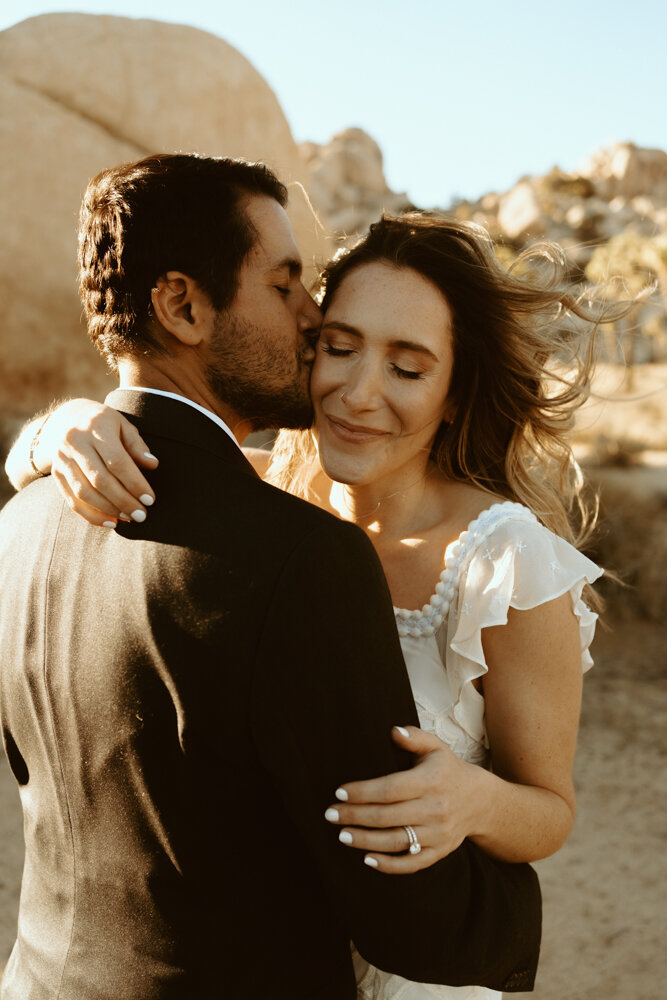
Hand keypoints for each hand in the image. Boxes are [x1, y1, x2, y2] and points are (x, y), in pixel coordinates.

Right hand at [38, 399, 158, 526]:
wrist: (65, 418)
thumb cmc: (102, 423)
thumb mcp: (122, 425)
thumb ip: (136, 445)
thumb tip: (152, 464)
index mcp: (95, 426)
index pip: (117, 461)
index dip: (135, 483)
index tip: (150, 499)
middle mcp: (74, 442)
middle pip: (100, 479)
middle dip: (123, 501)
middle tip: (142, 515)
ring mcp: (61, 458)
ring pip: (84, 492)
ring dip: (108, 510)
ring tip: (129, 518)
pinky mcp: (55, 473)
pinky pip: (72, 500)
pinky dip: (91, 515)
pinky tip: (110, 522)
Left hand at [325, 726, 487, 872]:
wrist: (480, 801)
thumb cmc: (448, 770)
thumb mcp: (435, 748)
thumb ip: (414, 737)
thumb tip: (393, 732)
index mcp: (431, 781)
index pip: (390, 789)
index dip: (363, 792)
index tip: (340, 793)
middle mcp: (435, 809)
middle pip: (388, 816)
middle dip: (355, 816)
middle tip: (330, 814)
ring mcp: (438, 833)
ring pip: (396, 841)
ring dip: (366, 841)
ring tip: (342, 835)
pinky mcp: (439, 852)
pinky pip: (412, 863)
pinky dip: (389, 865)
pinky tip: (367, 859)